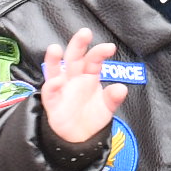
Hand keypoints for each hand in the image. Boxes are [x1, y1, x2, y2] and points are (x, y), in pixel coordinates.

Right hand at [40, 29, 127, 145]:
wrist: (80, 138)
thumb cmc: (92, 116)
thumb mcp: (107, 107)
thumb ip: (113, 98)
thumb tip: (121, 89)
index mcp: (88, 75)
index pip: (93, 59)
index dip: (100, 52)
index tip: (110, 47)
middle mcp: (73, 78)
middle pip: (74, 58)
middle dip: (78, 45)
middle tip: (84, 32)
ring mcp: (61, 88)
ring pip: (54, 70)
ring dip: (53, 60)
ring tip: (54, 49)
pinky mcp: (52, 102)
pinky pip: (49, 92)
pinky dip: (51, 86)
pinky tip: (56, 82)